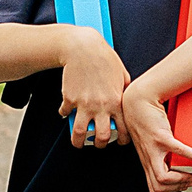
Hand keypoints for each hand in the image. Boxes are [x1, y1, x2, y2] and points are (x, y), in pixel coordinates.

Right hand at [59, 26, 131, 148]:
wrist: (84, 48)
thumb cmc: (104, 58)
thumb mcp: (122, 74)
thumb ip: (124, 89)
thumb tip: (126, 97)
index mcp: (116, 101)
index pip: (122, 129)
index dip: (121, 139)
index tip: (118, 141)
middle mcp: (100, 106)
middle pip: (101, 136)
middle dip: (100, 144)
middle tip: (98, 143)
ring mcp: (83, 104)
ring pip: (80, 132)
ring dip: (78, 141)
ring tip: (78, 142)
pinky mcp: (69, 98)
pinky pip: (65, 112)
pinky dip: (64, 114)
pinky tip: (66, 112)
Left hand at [120, 82, 191, 191]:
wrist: (137, 101)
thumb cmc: (145, 120)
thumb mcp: (149, 141)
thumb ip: (159, 151)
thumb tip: (178, 157)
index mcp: (147, 161)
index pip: (154, 188)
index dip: (169, 191)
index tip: (183, 184)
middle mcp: (148, 158)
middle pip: (158, 188)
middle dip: (177, 188)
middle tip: (191, 179)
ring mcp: (153, 149)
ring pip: (162, 178)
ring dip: (181, 180)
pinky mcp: (160, 137)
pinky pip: (178, 151)